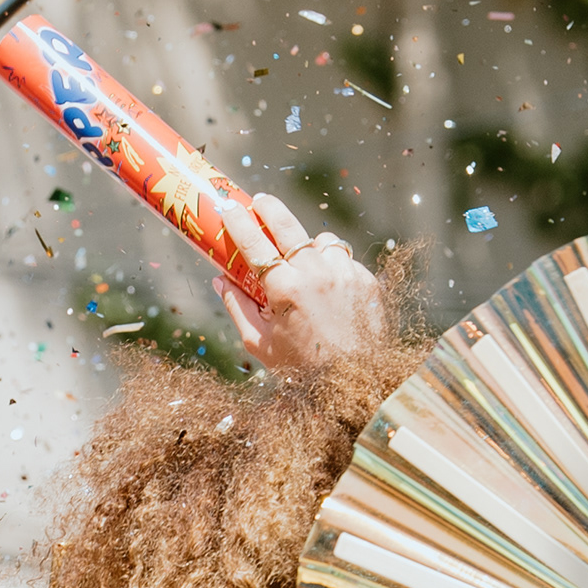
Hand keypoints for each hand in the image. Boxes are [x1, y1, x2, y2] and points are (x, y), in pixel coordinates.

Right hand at [210, 191, 385, 369]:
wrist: (356, 385)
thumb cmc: (303, 370)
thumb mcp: (261, 345)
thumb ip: (239, 308)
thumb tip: (220, 280)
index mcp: (287, 290)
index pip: (255, 244)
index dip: (238, 222)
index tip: (228, 207)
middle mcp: (318, 275)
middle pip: (288, 226)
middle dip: (269, 208)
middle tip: (259, 201)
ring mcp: (346, 275)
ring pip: (322, 242)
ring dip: (309, 246)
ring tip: (303, 262)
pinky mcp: (367, 281)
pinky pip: (345, 261)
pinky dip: (333, 268)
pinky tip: (328, 287)